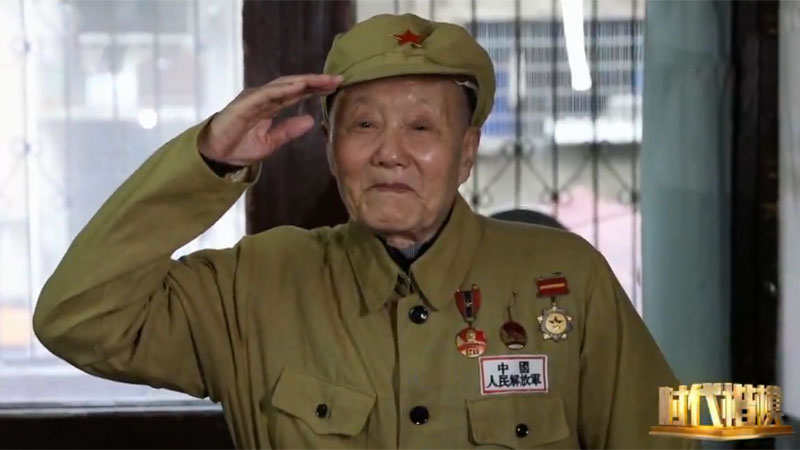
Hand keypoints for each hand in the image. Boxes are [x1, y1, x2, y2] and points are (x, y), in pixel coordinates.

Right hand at [198, 74, 342, 165]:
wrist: (216, 158)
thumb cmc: (240, 148)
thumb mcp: (271, 142)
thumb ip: (289, 130)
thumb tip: (311, 121)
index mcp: (271, 106)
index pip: (297, 93)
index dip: (316, 89)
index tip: (336, 86)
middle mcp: (263, 98)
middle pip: (293, 85)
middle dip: (315, 81)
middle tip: (337, 79)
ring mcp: (254, 99)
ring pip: (282, 85)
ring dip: (303, 81)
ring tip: (323, 80)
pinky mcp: (244, 104)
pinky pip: (266, 94)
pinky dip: (283, 89)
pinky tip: (299, 87)